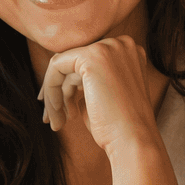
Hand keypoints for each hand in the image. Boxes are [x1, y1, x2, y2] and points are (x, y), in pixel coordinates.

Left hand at [36, 36, 164, 157]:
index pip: (86, 62)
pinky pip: (56, 68)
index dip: (69, 83)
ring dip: (54, 96)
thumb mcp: (103, 95)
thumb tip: (57, 79)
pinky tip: (57, 115)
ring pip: (62, 66)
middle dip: (58, 90)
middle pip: (73, 62)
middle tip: (51, 117)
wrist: (133, 140)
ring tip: (57, 122)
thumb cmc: (119, 126)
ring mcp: (108, 47)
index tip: (58, 105)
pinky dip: (51, 91)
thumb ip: (86, 81)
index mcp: (127, 52)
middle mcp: (120, 44)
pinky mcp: (92, 57)